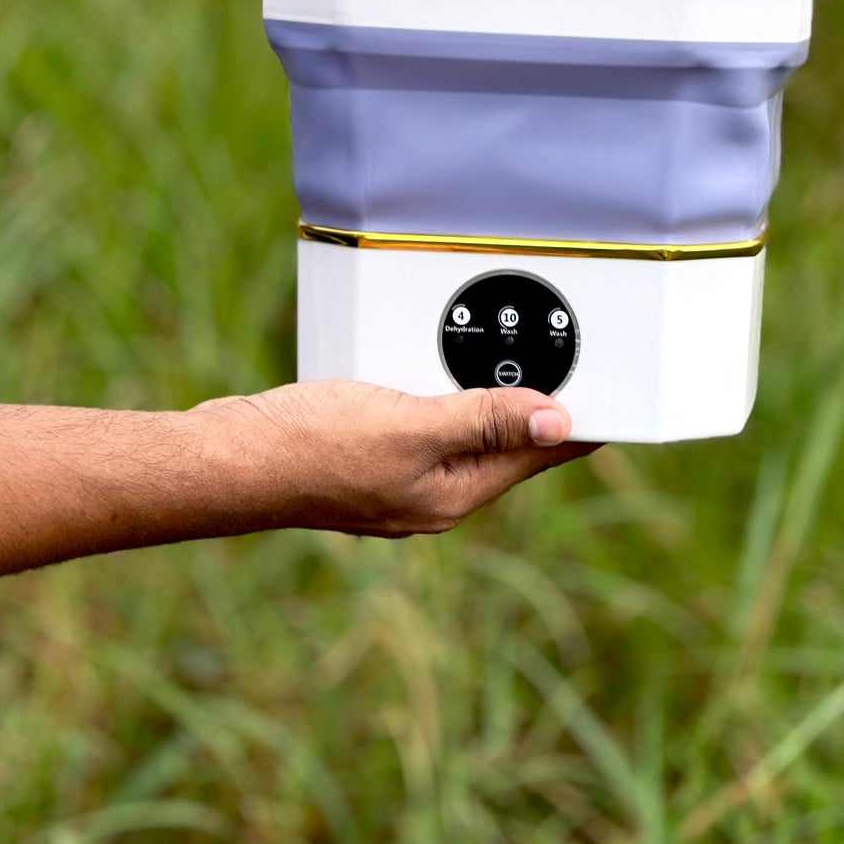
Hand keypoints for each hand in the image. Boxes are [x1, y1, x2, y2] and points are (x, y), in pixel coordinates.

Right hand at [211, 381, 591, 538]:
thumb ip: (485, 423)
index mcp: (453, 494)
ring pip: (462, 426)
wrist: (226, 459)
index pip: (538, 454)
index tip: (618, 389)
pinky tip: (430, 355)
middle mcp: (431, 492)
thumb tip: (558, 420)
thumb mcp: (412, 426)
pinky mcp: (365, 452)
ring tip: (511, 349)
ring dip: (484, 389)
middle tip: (570, 351)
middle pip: (505, 441)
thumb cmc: (311, 448)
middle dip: (535, 399)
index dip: (578, 420)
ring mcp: (397, 476)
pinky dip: (435, 384)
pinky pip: (421, 415)